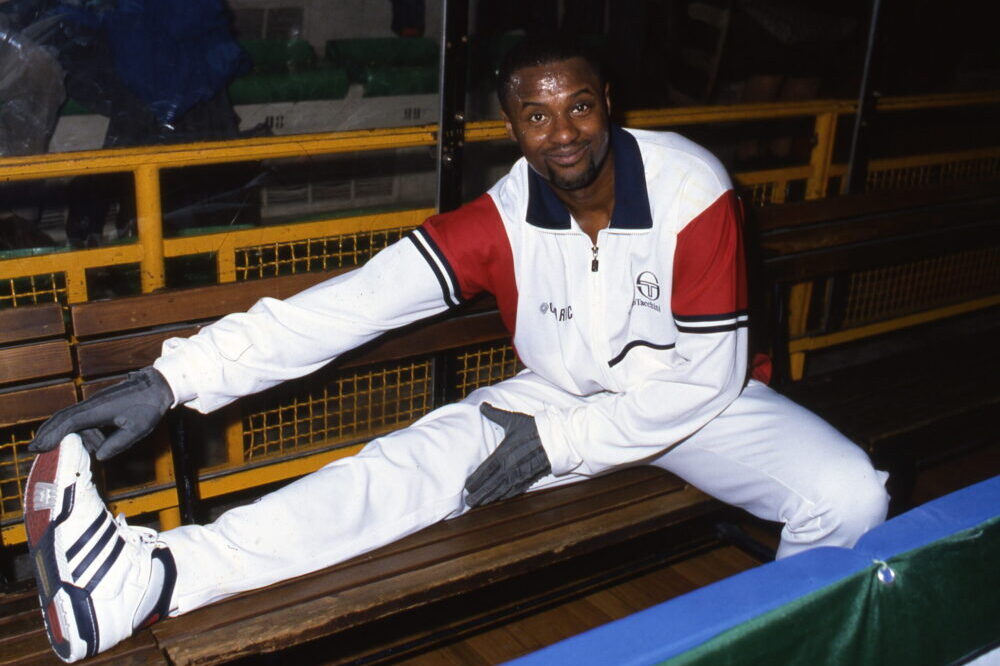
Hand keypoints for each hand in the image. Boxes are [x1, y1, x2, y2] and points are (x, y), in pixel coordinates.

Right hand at [29, 366, 173, 459]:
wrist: (157, 385)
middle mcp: (92, 404)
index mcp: (98, 409)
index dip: (52, 434)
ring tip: (92, 449)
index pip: (68, 422)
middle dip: (47, 432)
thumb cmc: (148, 406)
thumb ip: (117, 444)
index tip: (38, 446)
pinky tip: (92, 440)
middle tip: (34, 449)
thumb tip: (99, 456)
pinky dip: (80, 429)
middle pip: (63, 418)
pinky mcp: (100, 404)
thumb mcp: (137, 429)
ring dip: (72, 435)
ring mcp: (95, 403)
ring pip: (74, 419)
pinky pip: (83, 417)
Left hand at [465, 402, 550, 507]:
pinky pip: (515, 490)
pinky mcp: (530, 478)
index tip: (466, 486)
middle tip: (468, 502)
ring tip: (479, 504)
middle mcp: (510, 467)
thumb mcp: (513, 419)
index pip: (485, 470)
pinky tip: (498, 499)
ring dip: (490, 498)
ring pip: (502, 490)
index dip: (475, 480)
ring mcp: (520, 474)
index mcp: (504, 453)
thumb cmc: (534, 427)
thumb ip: (495, 414)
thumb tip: (482, 405)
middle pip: (491, 484)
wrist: (557, 437)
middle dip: (479, 494)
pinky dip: (505, 496)